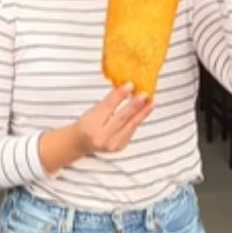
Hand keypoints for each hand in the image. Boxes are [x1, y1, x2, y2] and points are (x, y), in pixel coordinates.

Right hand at [39, 84, 153, 172]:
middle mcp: (101, 137)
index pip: (107, 107)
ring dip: (142, 113)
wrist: (81, 143)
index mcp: (91, 126)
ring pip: (130, 126)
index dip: (119, 96)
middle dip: (134, 105)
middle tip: (143, 94)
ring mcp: (112, 144)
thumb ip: (108, 102)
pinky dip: (137, 120)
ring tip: (150, 103)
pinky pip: (131, 131)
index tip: (129, 85)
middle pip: (121, 118)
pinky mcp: (120, 146)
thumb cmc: (85, 125)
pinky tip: (143, 112)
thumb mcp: (91, 111)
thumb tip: (124, 89)